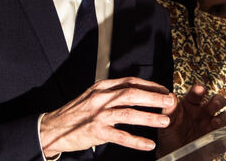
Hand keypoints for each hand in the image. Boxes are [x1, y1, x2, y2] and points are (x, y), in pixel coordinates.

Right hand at [39, 76, 176, 154]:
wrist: (54, 127)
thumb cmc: (76, 113)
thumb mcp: (92, 96)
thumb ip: (111, 93)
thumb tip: (135, 92)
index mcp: (102, 87)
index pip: (130, 82)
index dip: (150, 85)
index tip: (164, 90)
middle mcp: (101, 98)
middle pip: (132, 94)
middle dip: (154, 98)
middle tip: (170, 102)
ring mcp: (98, 115)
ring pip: (129, 113)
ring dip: (149, 117)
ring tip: (165, 121)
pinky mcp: (96, 131)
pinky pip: (120, 136)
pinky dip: (136, 141)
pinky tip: (148, 144)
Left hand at [156, 85, 225, 153]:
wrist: (174, 151)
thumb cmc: (169, 133)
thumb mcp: (166, 122)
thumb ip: (169, 110)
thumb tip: (172, 96)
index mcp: (190, 103)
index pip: (196, 94)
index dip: (199, 90)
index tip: (201, 89)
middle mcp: (203, 111)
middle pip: (216, 101)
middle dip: (218, 100)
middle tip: (215, 104)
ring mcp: (211, 123)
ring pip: (224, 115)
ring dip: (223, 118)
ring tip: (214, 122)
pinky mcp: (216, 135)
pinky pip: (225, 132)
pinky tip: (220, 135)